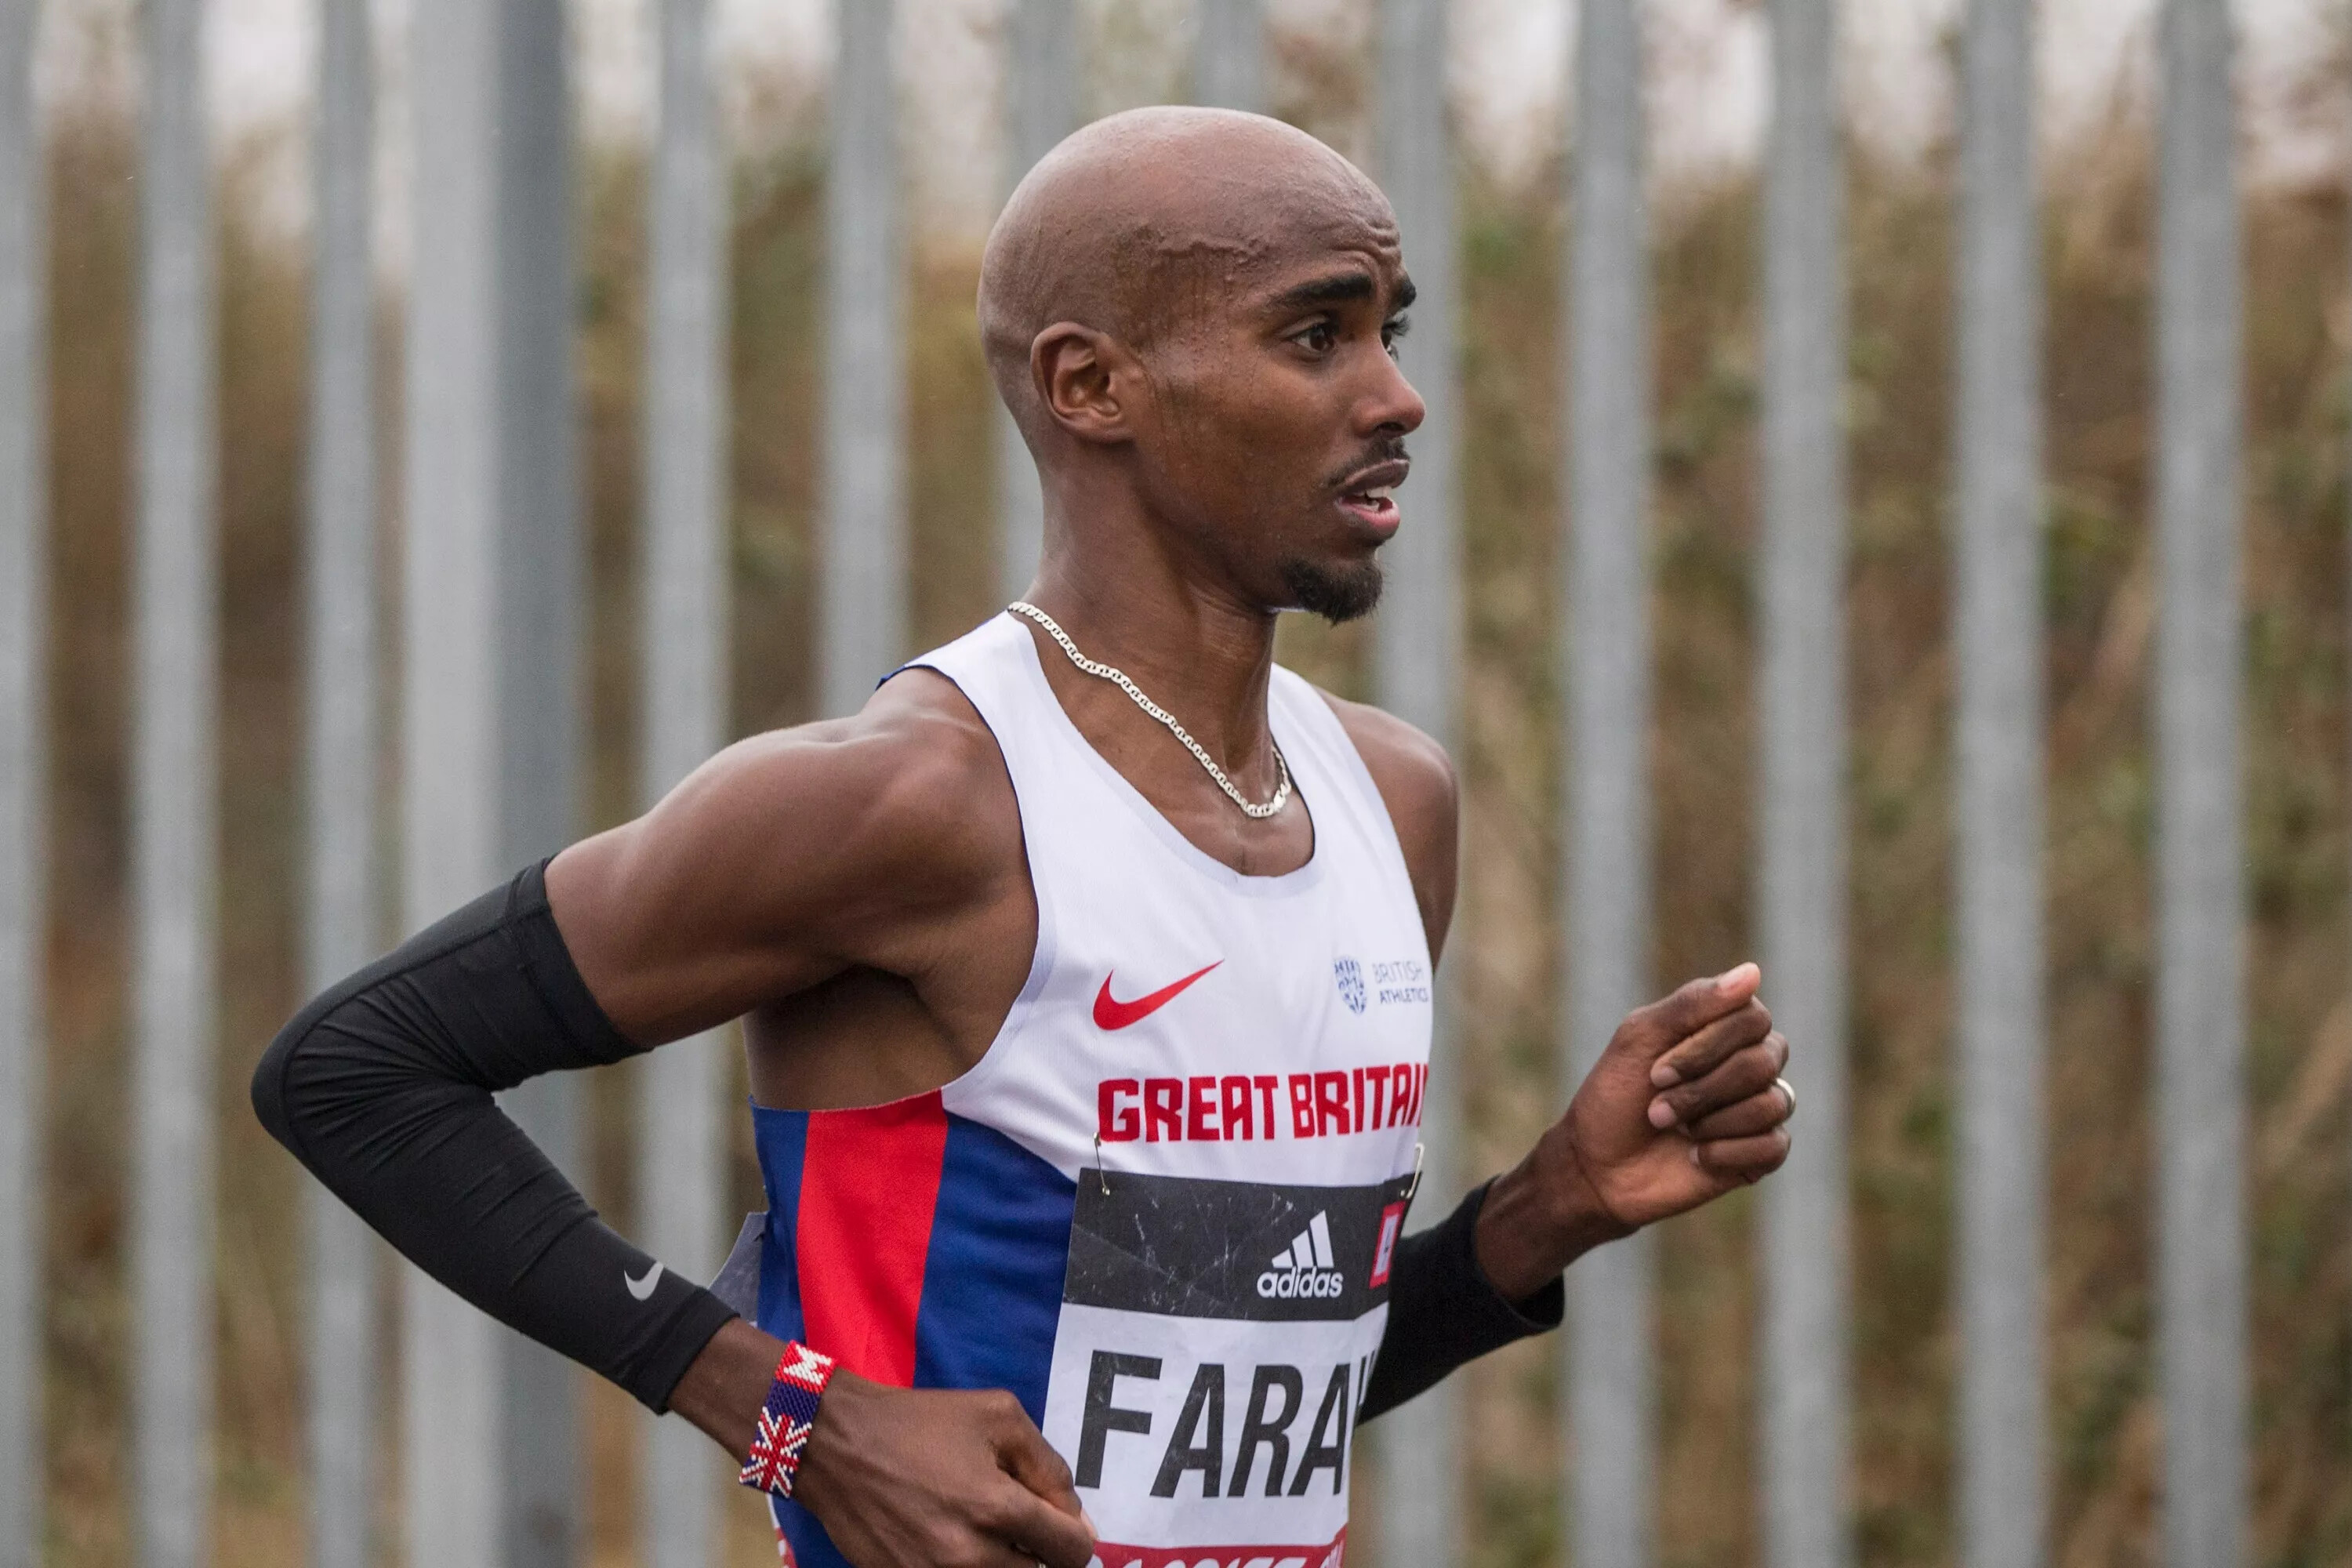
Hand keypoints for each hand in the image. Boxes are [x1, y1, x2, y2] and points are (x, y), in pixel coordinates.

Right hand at [795, 1370, 1096, 1567]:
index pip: (1070, 1552)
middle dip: (1037, 1551)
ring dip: (1003, 1561)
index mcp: (999, 1509)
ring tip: (980, 1529)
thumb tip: (1079, 1522)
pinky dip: (965, 1566)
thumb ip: (1049, 1468)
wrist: (836, 1445)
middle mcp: (971, 1558)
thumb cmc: (921, 1423)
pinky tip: (946, 1536)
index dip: (1073, 1535)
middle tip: (1013, 1521)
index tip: (1055, 1521)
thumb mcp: (999, 1416)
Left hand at [1475, 964, 1793, 1298]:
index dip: (1706, 1048)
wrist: (1596, 1168)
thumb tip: (1753, 971)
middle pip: (1763, 1062)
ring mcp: (1759, 1108)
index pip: (1752, 1019)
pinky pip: (1775, 1146)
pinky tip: (1696, 1158)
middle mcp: (1750, 1063)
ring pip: (1773, 1103)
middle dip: (1702, 1089)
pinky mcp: (1760, 1153)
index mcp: (1725, 1028)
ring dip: (1711, 1121)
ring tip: (1676, 1132)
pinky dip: (1727, 1153)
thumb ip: (1694, 1003)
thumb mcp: (1640, 1038)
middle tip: (1657, 1109)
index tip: (1655, 1072)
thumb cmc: (1614, 1096)